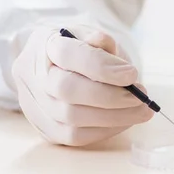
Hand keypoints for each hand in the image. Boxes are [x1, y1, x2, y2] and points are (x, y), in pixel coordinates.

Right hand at [12, 25, 152, 145]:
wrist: (58, 68)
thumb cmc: (81, 50)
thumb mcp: (93, 36)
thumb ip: (103, 43)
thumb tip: (115, 60)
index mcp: (44, 43)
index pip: (68, 54)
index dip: (102, 66)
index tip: (132, 74)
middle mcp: (32, 75)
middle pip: (67, 90)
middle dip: (110, 97)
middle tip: (141, 98)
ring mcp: (34, 104)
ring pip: (72, 118)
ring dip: (114, 117)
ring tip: (140, 111)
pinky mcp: (45, 128)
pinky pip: (75, 136)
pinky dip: (105, 130)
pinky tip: (124, 121)